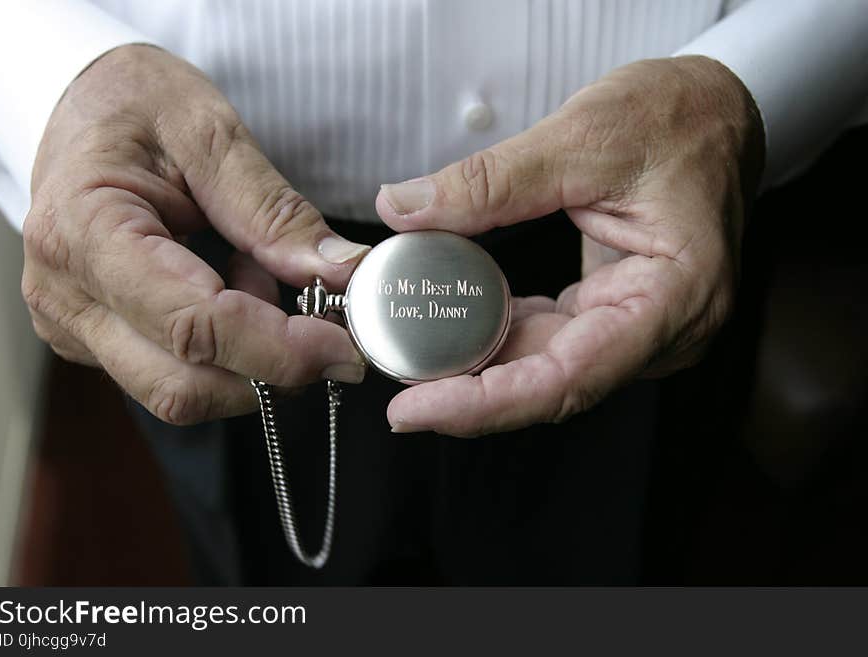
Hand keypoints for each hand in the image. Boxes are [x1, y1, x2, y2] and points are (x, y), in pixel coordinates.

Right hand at [23, 45, 369, 424]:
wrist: (78, 104)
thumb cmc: (132, 103)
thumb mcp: (209, 131)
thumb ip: (274, 211)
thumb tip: (339, 273)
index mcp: (83, 233)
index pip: (193, 325)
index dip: (278, 349)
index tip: (342, 345)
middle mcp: (66, 296)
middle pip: (183, 384)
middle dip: (270, 367)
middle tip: (321, 317)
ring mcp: (75, 325)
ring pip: (180, 391)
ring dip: (248, 356)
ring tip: (257, 274)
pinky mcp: (96, 339)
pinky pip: (172, 372)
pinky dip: (226, 348)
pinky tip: (232, 286)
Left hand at [376, 56, 764, 436]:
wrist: (715, 109)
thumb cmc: (675, 118)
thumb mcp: (580, 139)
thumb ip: (489, 182)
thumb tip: (403, 209)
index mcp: (677, 298)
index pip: (569, 378)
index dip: (487, 403)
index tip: (416, 409)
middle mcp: (666, 329)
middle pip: (554, 385)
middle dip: (469, 392)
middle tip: (396, 389)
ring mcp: (642, 325)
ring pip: (548, 369)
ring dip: (480, 368)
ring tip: (412, 358)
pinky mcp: (617, 311)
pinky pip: (552, 341)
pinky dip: (500, 338)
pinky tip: (453, 329)